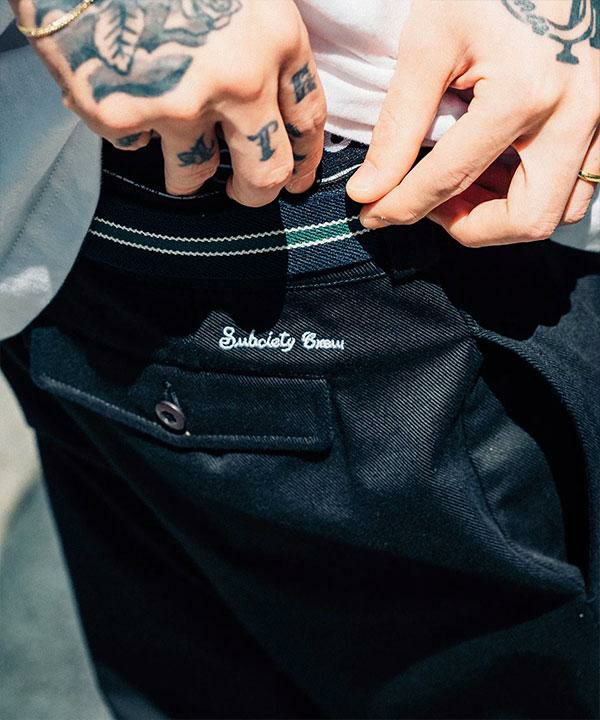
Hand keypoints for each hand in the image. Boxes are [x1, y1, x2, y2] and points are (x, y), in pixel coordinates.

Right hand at [11, 0, 326, 203]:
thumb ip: (261, 38)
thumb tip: (269, 89)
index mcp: (275, 39)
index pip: (308, 119)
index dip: (305, 157)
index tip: (297, 178)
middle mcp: (238, 81)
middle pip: (265, 172)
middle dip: (255, 192)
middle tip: (241, 192)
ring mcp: (178, 103)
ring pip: (193, 173)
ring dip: (186, 173)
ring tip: (174, 152)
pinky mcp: (120, 114)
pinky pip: (132, 142)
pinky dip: (130, 126)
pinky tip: (121, 95)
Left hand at [346, 0, 599, 245]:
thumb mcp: (429, 43)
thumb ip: (398, 124)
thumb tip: (369, 189)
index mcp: (525, 93)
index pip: (450, 180)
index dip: (402, 207)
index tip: (372, 214)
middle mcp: (575, 113)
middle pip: (527, 219)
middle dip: (469, 228)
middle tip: (430, 208)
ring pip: (560, 209)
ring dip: (505, 215)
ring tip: (462, 188)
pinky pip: (580, 182)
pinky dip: (534, 192)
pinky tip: (497, 169)